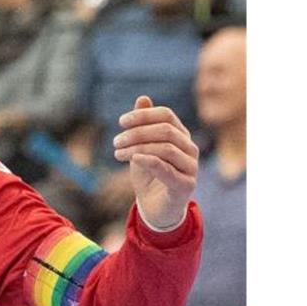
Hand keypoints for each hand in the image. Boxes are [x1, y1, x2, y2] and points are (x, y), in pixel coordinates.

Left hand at [112, 96, 197, 229]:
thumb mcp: (141, 147)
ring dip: (137, 148)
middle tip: (115, 141)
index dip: (143, 115)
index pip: (166, 115)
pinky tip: (133, 159)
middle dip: (137, 133)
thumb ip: (143, 124)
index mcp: (180, 135)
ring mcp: (191, 167)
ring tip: (117, 153)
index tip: (121, 121)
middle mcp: (189, 148)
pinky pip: (168, 169)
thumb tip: (142, 98)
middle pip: (166, 131)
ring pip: (166, 148)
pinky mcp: (186, 185)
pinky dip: (149, 161)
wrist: (154, 206)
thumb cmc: (148, 174)